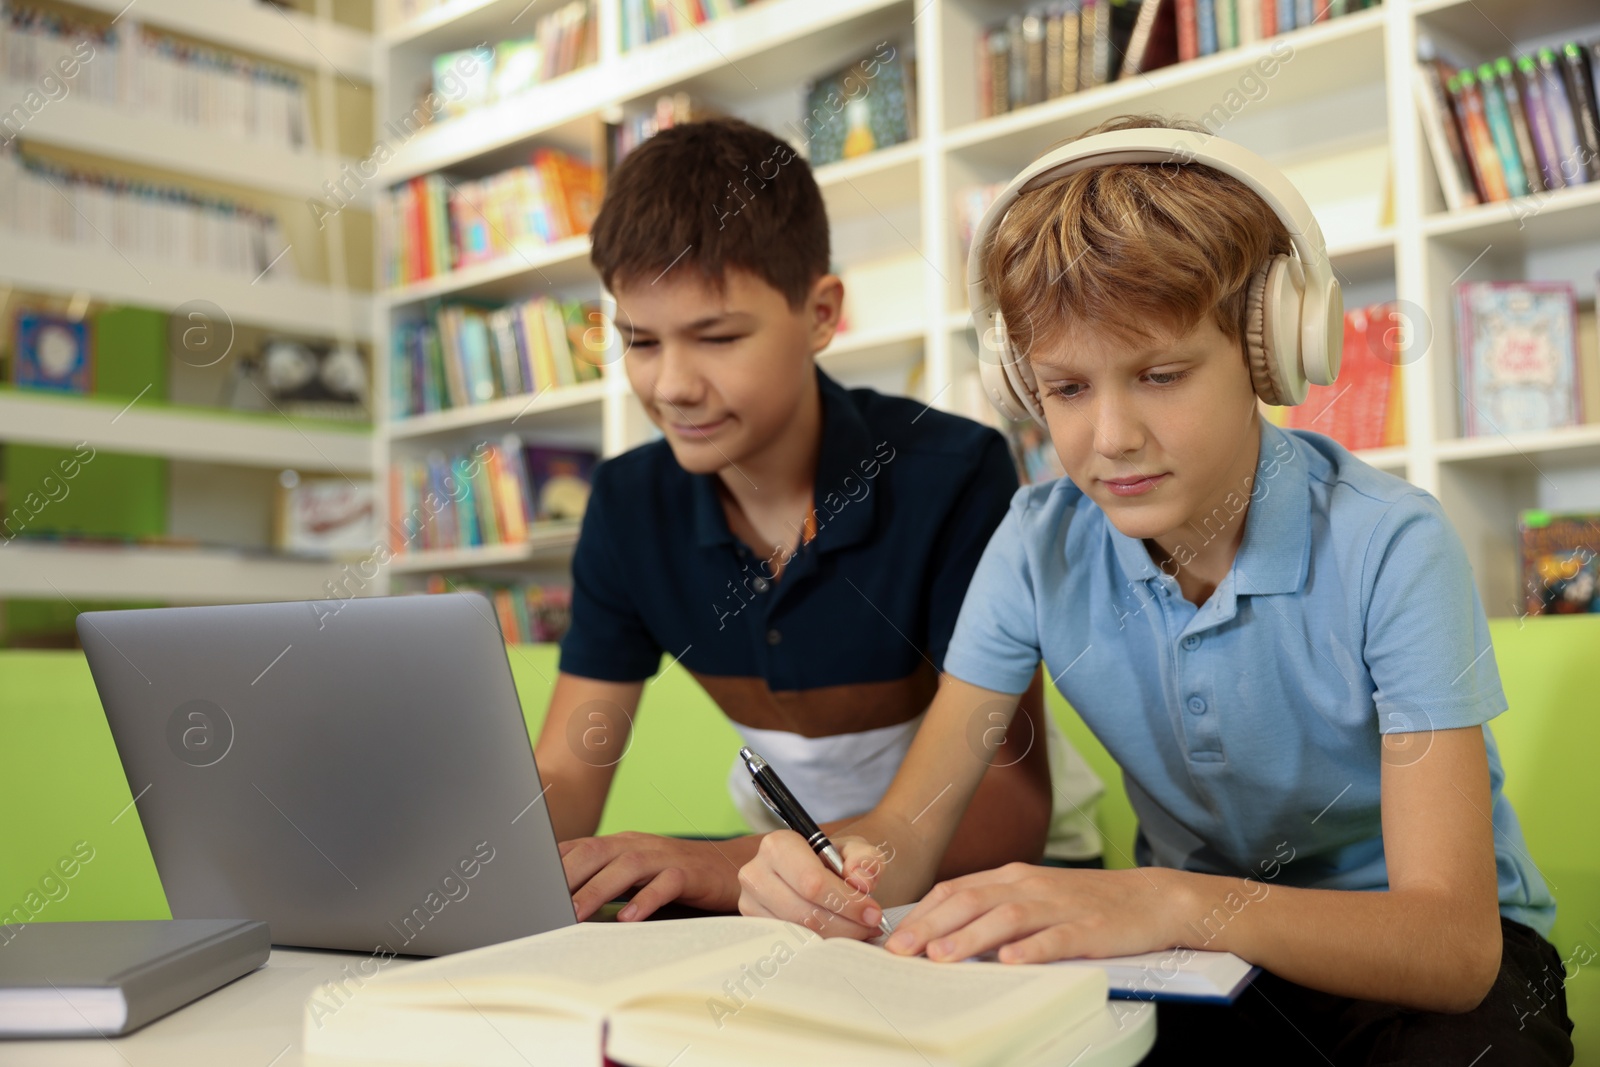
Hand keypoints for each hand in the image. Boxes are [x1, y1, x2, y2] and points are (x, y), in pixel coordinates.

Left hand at [559, 832, 744, 920]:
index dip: (551, 865)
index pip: (578, 848)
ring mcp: (664, 856)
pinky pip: (665, 882)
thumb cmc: (677, 876)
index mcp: (620, 845)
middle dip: (566, 876)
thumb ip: (604, 882)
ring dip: (597, 889)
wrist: (731, 867)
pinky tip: (629, 918)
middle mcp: (638, 845)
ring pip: (626, 865)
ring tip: (576, 914)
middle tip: (543, 903)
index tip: (527, 887)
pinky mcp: (689, 873)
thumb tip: (562, 905)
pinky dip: (646, 898)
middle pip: (595, 852)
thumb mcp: (636, 876)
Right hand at [737, 830, 888, 939]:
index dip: (846, 902)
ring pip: (797, 933)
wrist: (819, 872)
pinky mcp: (754, 928)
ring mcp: (749, 904)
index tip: (873, 913)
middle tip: (871, 927)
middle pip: (805, 912)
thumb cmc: (836, 861)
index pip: (812, 882)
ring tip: (859, 931)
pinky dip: (818, 945)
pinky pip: (788, 946)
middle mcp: (755, 873)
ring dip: (835, 937)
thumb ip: (866, 860)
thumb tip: (860, 881)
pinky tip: (838, 937)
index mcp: (778, 845)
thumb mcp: (857, 852)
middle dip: (845, 924)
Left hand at [883, 862, 1180, 963]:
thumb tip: (943, 932)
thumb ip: (994, 907)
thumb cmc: (1086, 902)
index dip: (923, 912)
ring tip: (942, 957)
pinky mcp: (1090, 928)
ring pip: (1007, 916)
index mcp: (1013, 876)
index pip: (957, 889)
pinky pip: (1056, 938)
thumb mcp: (1034, 895)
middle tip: (902, 951)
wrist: (1151, 898)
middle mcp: (1031, 885)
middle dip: (932, 926)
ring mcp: (1060, 906)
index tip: (893, 937)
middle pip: (972, 900)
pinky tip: (1009, 961)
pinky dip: (1031, 949)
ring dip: (970, 937)